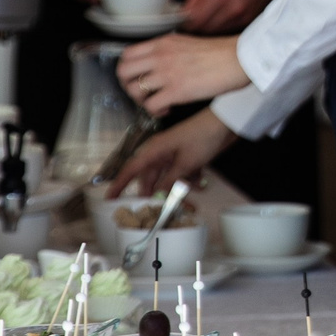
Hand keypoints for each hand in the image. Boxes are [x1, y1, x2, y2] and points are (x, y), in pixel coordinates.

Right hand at [106, 109, 235, 197]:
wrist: (226, 123)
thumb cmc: (202, 138)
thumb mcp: (185, 163)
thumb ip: (169, 182)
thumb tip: (157, 198)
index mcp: (154, 150)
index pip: (130, 170)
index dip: (119, 184)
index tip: (109, 199)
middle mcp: (160, 153)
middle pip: (151, 180)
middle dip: (158, 196)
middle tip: (164, 212)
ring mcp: (174, 155)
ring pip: (168, 179)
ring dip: (178, 191)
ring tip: (191, 204)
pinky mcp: (187, 157)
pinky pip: (181, 174)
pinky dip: (189, 181)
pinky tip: (200, 183)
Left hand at [118, 34, 248, 113]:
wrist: (238, 59)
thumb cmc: (219, 53)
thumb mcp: (186, 43)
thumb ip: (168, 50)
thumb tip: (158, 63)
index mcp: (162, 43)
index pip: (126, 55)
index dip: (127, 70)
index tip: (137, 78)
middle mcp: (160, 56)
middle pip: (123, 72)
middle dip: (128, 86)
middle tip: (142, 93)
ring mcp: (167, 73)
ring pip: (134, 90)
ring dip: (141, 101)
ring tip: (156, 103)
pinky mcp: (177, 91)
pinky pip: (151, 106)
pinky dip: (155, 112)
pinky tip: (167, 110)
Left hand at [179, 0, 299, 33]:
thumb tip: (182, 13)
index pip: (195, 20)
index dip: (183, 24)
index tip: (176, 22)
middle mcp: (233, 9)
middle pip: (203, 30)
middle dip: (192, 29)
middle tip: (185, 24)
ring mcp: (242, 18)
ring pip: (214, 34)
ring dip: (204, 31)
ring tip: (200, 22)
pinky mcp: (248, 22)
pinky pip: (226, 32)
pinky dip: (218, 29)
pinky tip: (215, 21)